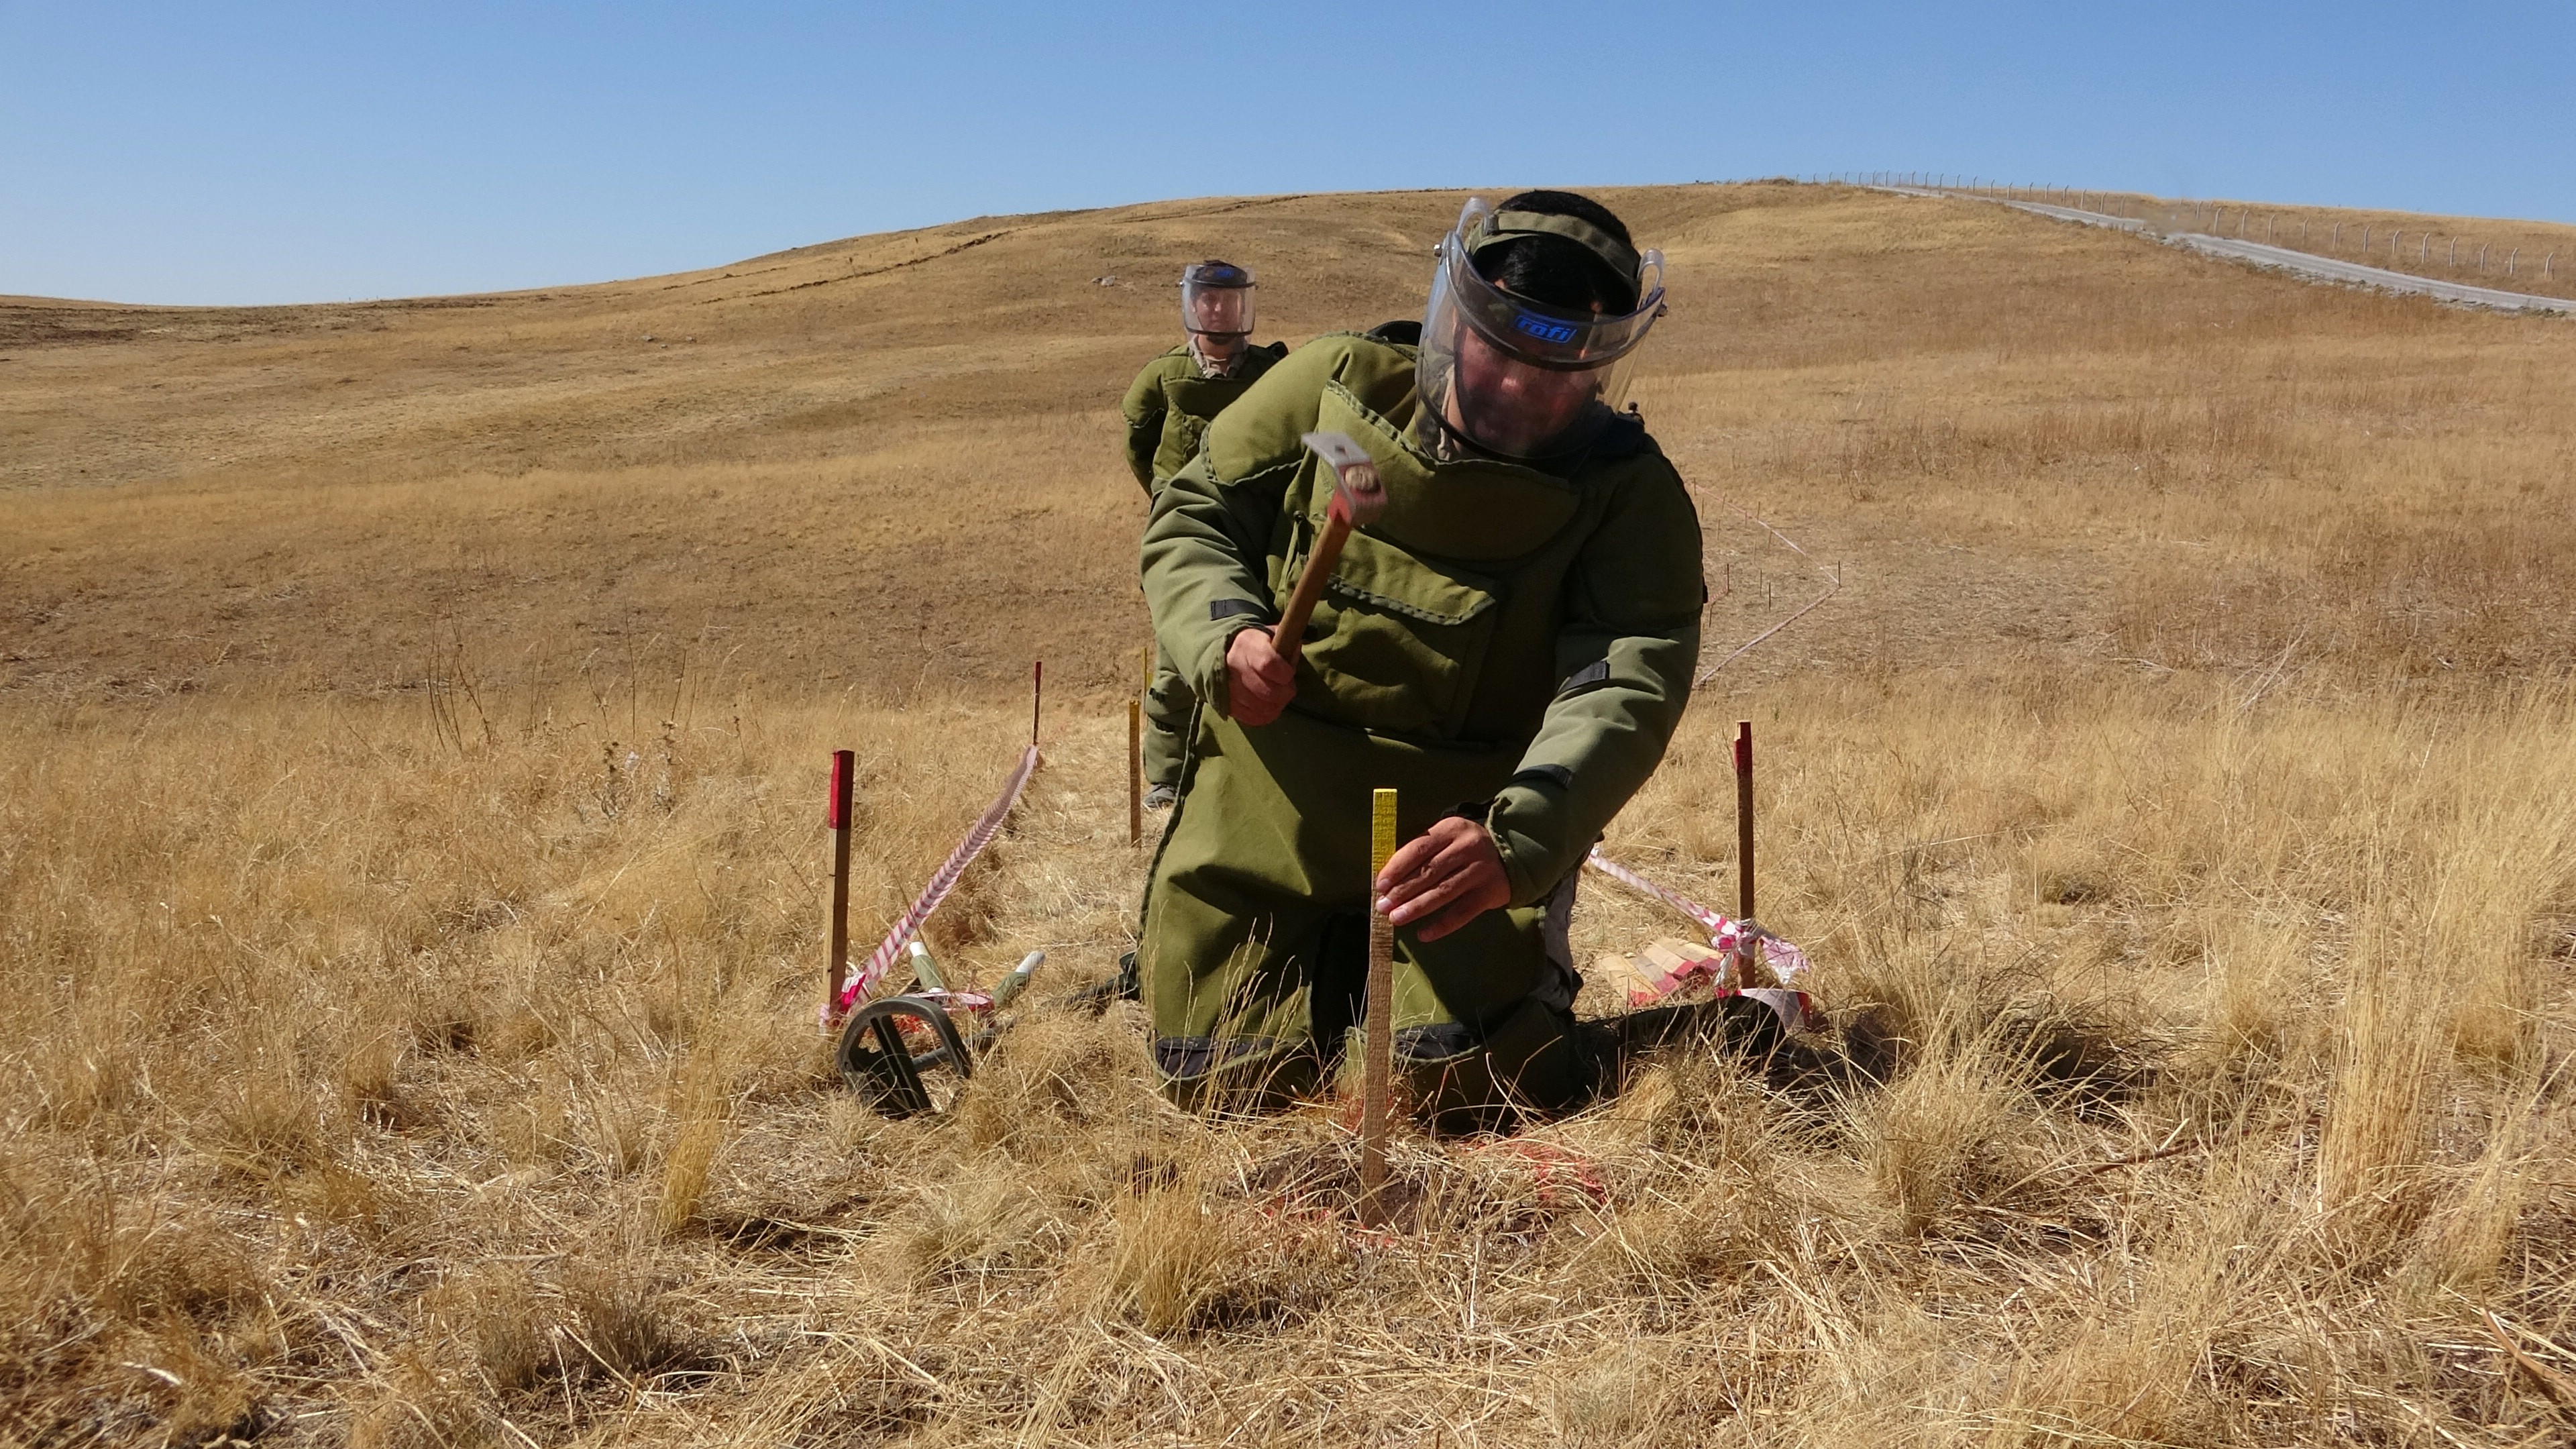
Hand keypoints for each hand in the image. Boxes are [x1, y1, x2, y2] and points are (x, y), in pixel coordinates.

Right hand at [1224, 628, 1295, 724]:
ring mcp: (1228, 687)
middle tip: (1287, 688)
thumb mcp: (1271, 635)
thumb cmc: (1255, 644)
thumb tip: (1292, 661)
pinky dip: (1265, 715)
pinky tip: (1269, 706)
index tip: (1289, 673)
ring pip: (1260, 707)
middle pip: (1266, 691)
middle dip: (1284, 693)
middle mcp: (1234, 665)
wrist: (1224, 652)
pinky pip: (1252, 718)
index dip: (1285, 674)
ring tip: (1278, 696)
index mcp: (1247, 644)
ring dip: (1276, 705)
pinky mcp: (1226, 703)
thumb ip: (1287, 643)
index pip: (1269, 664)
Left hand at [1374, 815, 1510, 941]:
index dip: (1397, 868)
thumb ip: (1422, 853)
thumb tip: (1389, 881)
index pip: (1418, 848)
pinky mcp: (1490, 892)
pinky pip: (1462, 913)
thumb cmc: (1464, 849)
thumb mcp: (1447, 838)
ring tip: (1396, 918)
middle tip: (1383, 906)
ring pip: (1443, 892)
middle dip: (1403, 891)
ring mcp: (1480, 870)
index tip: (1380, 885)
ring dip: (1417, 908)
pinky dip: (1442, 925)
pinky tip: (1423, 934)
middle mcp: (1467, 847)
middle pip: (1429, 872)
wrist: (1510, 855)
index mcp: (1450, 829)